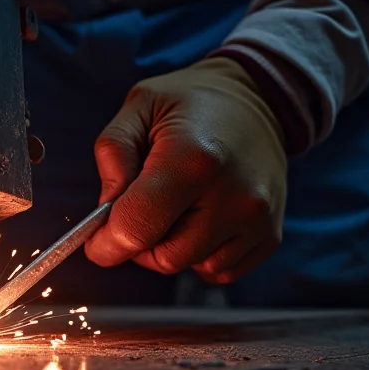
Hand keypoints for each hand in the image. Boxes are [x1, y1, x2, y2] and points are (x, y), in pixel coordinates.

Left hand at [84, 57, 287, 283]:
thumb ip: (113, 155)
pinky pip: (221, 271)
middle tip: (141, 208)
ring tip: (179, 205)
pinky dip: (202, 255)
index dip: (106, 244)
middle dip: (140, 242)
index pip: (136, 229)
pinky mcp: (271, 235)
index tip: (97, 239)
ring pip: (191, 267)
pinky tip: (203, 218)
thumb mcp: (140, 105)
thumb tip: (106, 212)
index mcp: (192, 160)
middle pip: (164, 258)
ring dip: (173, 247)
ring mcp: (258, 220)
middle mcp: (233, 196)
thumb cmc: (192, 101)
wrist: (260, 97)